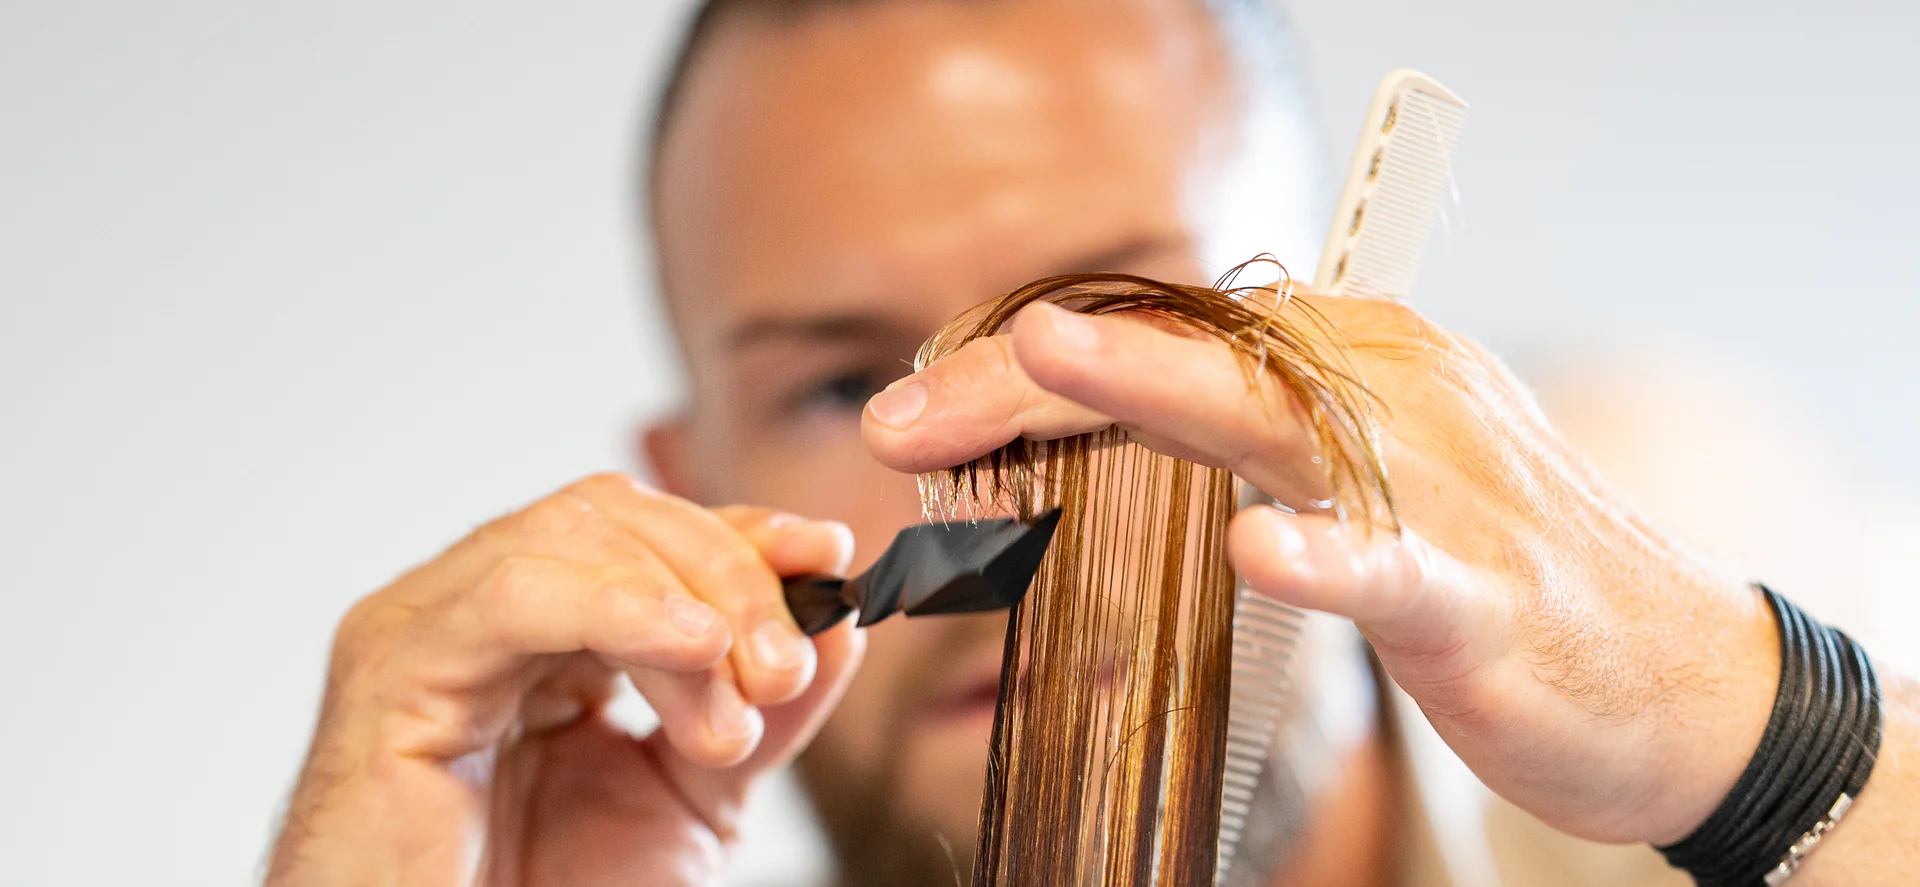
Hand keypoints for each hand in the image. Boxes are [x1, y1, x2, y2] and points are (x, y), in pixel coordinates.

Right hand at [266, 474, 863, 885]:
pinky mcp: (393, 666)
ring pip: (572, 534)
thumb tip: (839, 627)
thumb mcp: (692, 799)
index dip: (745, 535)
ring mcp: (427, 626)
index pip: (649, 536)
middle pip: (616, 519)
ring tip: (745, 686)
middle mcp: (478, 612)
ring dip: (687, 598)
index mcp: (543, 633)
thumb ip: (760, 712)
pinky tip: (688, 643)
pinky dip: (615, 604)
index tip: (829, 554)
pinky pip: (513, 594)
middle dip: (729, 577)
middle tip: (785, 667)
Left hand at [860, 297, 1780, 846]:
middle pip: (1197, 357)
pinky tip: (1260, 554)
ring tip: (1046, 365)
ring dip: (1158, 392)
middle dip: (1040, 376)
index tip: (916, 412)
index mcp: (1351, 364)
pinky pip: (1395, 566)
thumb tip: (1116, 432)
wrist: (1684, 682)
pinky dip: (1327, 558)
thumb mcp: (1368, 479)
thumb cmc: (1505, 574)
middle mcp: (1390, 394)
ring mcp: (1440, 489)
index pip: (1171, 335)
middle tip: (903, 415)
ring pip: (1281, 422)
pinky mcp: (1484, 591)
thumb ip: (1257, 441)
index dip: (1030, 370)